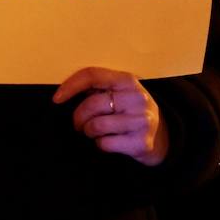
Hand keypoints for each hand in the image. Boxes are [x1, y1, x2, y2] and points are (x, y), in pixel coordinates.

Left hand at [53, 67, 168, 165]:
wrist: (162, 138)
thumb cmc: (130, 111)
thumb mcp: (121, 93)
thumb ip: (99, 88)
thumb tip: (65, 92)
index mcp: (127, 80)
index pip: (92, 75)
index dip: (70, 86)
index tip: (56, 99)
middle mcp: (137, 98)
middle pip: (92, 104)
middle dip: (78, 117)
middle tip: (79, 124)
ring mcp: (141, 121)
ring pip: (96, 126)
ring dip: (89, 131)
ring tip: (95, 132)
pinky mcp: (141, 143)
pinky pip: (105, 144)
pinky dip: (100, 144)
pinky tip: (108, 142)